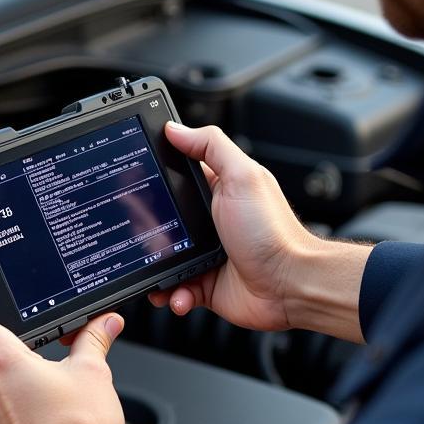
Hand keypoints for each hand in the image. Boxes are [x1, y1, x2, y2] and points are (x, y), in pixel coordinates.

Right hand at [150, 122, 370, 342]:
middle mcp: (210, 222)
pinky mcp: (206, 285)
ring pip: (164, 260)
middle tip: (138, 237)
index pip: (176, 178)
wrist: (290, 284)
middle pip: (164, 221)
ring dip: (157, 270)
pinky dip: (174, 295)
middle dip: (147, 232)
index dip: (154, 180)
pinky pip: (177, 290)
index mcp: (217, 191)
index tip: (134, 183)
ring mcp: (206, 255)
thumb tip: (175, 128)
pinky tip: (180, 295)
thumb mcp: (242, 177)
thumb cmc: (273, 233)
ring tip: (160, 274)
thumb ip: (210, 146)